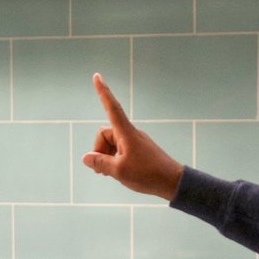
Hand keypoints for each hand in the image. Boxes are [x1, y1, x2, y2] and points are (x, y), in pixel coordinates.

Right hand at [81, 74, 185, 200]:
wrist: (172, 182)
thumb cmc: (147, 174)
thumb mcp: (119, 171)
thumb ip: (100, 163)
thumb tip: (86, 158)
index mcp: (126, 133)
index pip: (111, 108)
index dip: (103, 92)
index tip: (97, 76)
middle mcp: (130, 134)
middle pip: (105, 134)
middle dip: (99, 150)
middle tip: (102, 170)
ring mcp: (134, 142)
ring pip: (111, 144)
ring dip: (106, 157)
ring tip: (111, 174)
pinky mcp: (138, 151)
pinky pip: (119, 151)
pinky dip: (114, 160)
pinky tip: (119, 173)